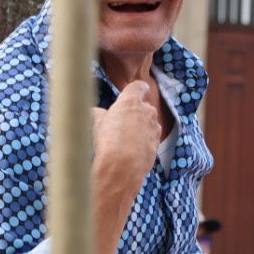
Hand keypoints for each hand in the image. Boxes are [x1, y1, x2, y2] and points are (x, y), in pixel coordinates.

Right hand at [91, 81, 160, 197]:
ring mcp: (155, 127)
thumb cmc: (108, 141)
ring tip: (125, 140)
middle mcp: (147, 111)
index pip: (139, 86)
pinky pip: (150, 138)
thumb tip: (96, 112)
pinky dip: (144, 142)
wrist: (122, 167)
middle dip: (135, 112)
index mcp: (131, 100)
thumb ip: (99, 114)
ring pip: (149, 123)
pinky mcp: (157, 143)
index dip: (135, 90)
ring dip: (140, 128)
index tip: (130, 95)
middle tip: (121, 123)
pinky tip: (132, 151)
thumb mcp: (96, 124)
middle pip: (144, 106)